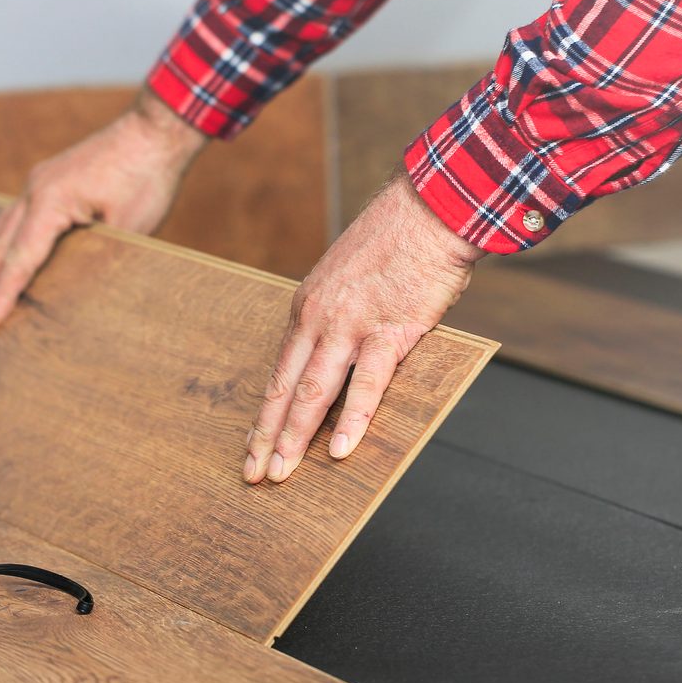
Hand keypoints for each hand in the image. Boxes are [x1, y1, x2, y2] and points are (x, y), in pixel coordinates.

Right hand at [0, 88, 206, 327]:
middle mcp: (36, 190)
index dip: (3, 294)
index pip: (20, 260)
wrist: (155, 130)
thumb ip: (97, 256)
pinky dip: (6, 238)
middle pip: (1, 247)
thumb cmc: (146, 178)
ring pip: (5, 230)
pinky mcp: (52, 178)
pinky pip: (19, 213)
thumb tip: (77, 284)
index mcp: (50, 202)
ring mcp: (41, 181)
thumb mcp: (127, 229)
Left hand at [244, 168, 484, 483]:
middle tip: (253, 474)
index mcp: (307, 307)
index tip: (253, 443)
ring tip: (282, 474)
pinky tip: (341, 449)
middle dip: (267, 436)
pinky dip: (352, 420)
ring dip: (295, 437)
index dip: (265, 413)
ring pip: (314, 392)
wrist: (428, 208)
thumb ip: (335, 316)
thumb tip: (335, 353)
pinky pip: (367, 384)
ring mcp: (350, 326)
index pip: (279, 370)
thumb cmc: (394, 243)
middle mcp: (319, 319)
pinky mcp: (389, 330)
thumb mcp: (345, 278)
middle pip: (285, 388)